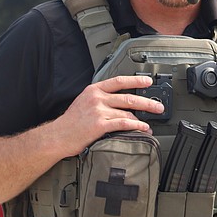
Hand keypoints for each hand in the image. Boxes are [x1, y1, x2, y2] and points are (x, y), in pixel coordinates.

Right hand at [51, 75, 165, 155]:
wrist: (58, 136)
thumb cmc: (70, 122)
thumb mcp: (84, 102)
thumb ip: (101, 98)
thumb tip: (120, 102)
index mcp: (94, 90)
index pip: (119, 81)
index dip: (136, 81)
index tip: (148, 82)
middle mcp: (97, 98)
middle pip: (128, 97)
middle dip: (147, 102)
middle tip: (158, 106)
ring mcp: (99, 111)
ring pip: (127, 112)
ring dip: (142, 118)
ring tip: (150, 122)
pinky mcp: (100, 125)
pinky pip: (124, 123)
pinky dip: (136, 126)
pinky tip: (142, 128)